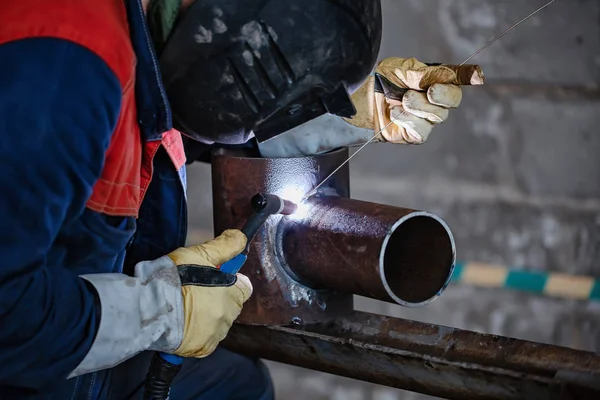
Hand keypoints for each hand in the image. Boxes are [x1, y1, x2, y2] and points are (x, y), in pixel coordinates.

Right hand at [168, 229, 251, 357]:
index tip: (214, 278)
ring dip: (205, 316)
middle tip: (192, 291)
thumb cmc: (174, 279)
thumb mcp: (200, 254)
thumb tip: (240, 238)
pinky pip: (205, 340)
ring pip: (217, 322)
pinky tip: (181, 322)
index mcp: (233, 293)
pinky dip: (196, 333)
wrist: (148, 307)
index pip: (244, 287)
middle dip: (217, 298)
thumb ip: (225, 246)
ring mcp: (216, 334)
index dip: (230, 281)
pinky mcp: (201, 348)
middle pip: (230, 305)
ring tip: (182, 306)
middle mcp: (228, 316)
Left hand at [345, 57, 483, 143]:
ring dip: (420, 106)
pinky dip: (409, 120)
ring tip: (402, 99)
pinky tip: (395, 113)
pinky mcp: (414, 134)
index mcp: (433, 79)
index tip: (477, 76)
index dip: (468, 77)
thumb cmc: (378, 82)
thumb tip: (445, 74)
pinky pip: (422, 130)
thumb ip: (422, 73)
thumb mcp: (398, 69)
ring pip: (438, 116)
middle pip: (453, 100)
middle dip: (443, 95)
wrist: (357, 103)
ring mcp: (425, 119)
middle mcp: (433, 100)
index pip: (455, 78)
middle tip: (429, 91)